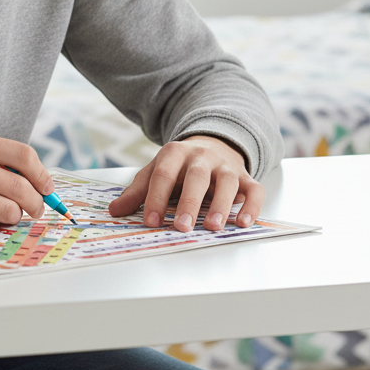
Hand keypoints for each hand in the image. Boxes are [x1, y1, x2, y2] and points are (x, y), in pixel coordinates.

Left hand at [107, 135, 263, 232]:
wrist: (213, 143)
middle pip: (197, 176)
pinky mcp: (246, 177)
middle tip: (181, 227)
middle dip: (189, 202)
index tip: (150, 221)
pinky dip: (252, 206)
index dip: (155, 197)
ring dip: (221, 204)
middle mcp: (202, 157)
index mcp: (175, 153)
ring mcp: (226, 166)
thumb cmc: (180, 165)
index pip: (163, 173)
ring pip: (227, 182)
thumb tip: (115, 211)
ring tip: (212, 226)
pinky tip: (243, 222)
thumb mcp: (156, 171)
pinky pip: (255, 189)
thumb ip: (137, 191)